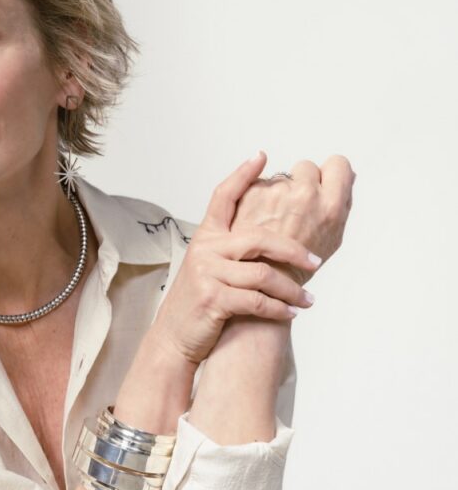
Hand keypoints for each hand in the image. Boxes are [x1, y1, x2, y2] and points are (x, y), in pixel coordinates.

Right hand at [151, 152, 320, 369]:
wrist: (174, 334)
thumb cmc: (200, 300)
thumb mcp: (212, 266)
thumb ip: (236, 248)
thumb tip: (273, 235)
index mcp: (206, 236)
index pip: (224, 196)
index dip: (242, 175)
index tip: (261, 155)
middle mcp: (205, 249)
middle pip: (258, 238)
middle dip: (292, 251)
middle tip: (315, 262)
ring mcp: (207, 273)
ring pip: (262, 274)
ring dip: (291, 290)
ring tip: (307, 300)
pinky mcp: (212, 299)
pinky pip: (255, 300)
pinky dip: (278, 309)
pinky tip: (291, 313)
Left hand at [230, 153, 354, 286]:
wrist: (260, 280)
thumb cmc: (296, 266)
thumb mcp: (332, 238)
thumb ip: (340, 203)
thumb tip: (346, 176)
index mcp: (330, 206)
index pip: (338, 164)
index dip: (330, 173)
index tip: (324, 180)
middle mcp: (304, 194)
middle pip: (307, 167)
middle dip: (301, 182)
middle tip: (294, 209)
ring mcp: (276, 191)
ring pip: (280, 177)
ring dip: (278, 192)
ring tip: (274, 221)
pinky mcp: (251, 192)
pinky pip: (258, 184)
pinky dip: (257, 197)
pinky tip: (258, 219)